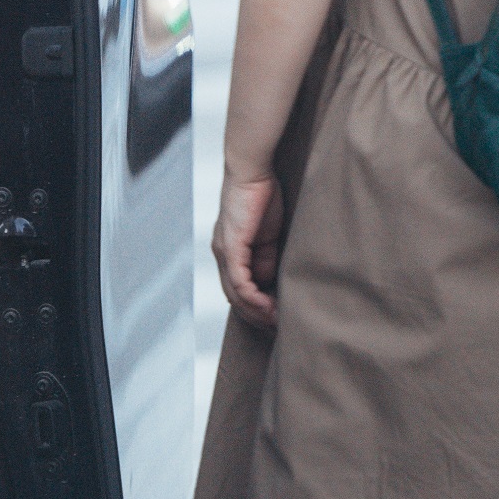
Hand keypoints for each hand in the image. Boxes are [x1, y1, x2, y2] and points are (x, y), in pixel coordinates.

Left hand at [213, 168, 285, 328]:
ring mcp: (224, 252)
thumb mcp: (267, 234)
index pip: (238, 289)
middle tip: (275, 328)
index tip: (274, 318)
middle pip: (234, 298)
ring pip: (235, 295)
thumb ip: (266, 257)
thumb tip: (267, 280)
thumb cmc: (261, 195)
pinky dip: (254, 298)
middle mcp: (222, 254)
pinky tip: (268, 306)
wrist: (252, 170)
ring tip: (275, 321)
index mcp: (230, 250)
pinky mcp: (231, 247)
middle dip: (255, 317)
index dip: (255, 307)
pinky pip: (239, 282)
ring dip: (256, 312)